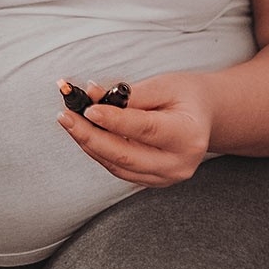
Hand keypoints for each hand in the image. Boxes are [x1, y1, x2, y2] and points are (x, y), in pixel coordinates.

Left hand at [57, 72, 213, 186]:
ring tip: (69, 121)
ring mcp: (166, 177)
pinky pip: (118, 169)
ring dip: (89, 144)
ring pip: (117, 165)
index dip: (114, 121)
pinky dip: (99, 152)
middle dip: (90, 136)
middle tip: (66, 117)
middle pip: (126, 155)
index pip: (145, 129)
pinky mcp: (152, 182)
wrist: (203, 117)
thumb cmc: (185, 97)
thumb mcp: (165, 86)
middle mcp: (178, 163)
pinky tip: (84, 134)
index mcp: (188, 136)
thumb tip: (92, 95)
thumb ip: (130, 94)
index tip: (88, 109)